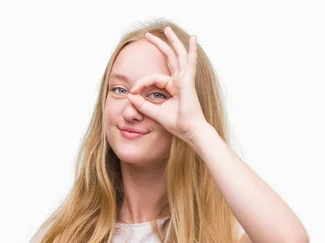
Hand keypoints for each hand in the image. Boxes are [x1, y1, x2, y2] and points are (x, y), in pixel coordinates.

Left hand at [127, 26, 206, 142]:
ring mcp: (185, 79)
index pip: (154, 78)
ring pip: (178, 55)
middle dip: (159, 45)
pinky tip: (194, 39)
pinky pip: (190, 62)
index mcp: (173, 87)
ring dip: (172, 41)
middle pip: (169, 58)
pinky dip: (192, 50)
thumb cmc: (177, 124)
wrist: (190, 131)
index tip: (132, 92)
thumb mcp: (155, 112)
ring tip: (166, 29)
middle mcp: (180, 80)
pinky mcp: (188, 81)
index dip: (141, 83)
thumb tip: (130, 96)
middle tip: (148, 35)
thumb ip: (143, 104)